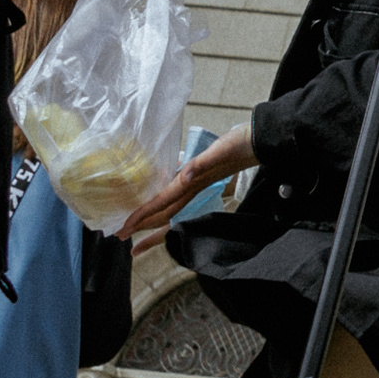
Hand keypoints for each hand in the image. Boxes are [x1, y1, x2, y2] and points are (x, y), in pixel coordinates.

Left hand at [120, 126, 253, 251]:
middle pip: (162, 213)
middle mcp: (192, 187)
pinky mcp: (201, 174)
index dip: (142, 217)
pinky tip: (160, 197)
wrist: (258, 141)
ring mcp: (197, 183)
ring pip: (170, 207)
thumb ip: (200, 166)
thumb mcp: (218, 153)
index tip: (124, 229)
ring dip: (152, 218)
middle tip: (120, 236)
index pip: (161, 204)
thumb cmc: (239, 146)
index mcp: (192, 184)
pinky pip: (178, 192)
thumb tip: (183, 179)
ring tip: (136, 228)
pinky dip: (165, 199)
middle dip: (141, 226)